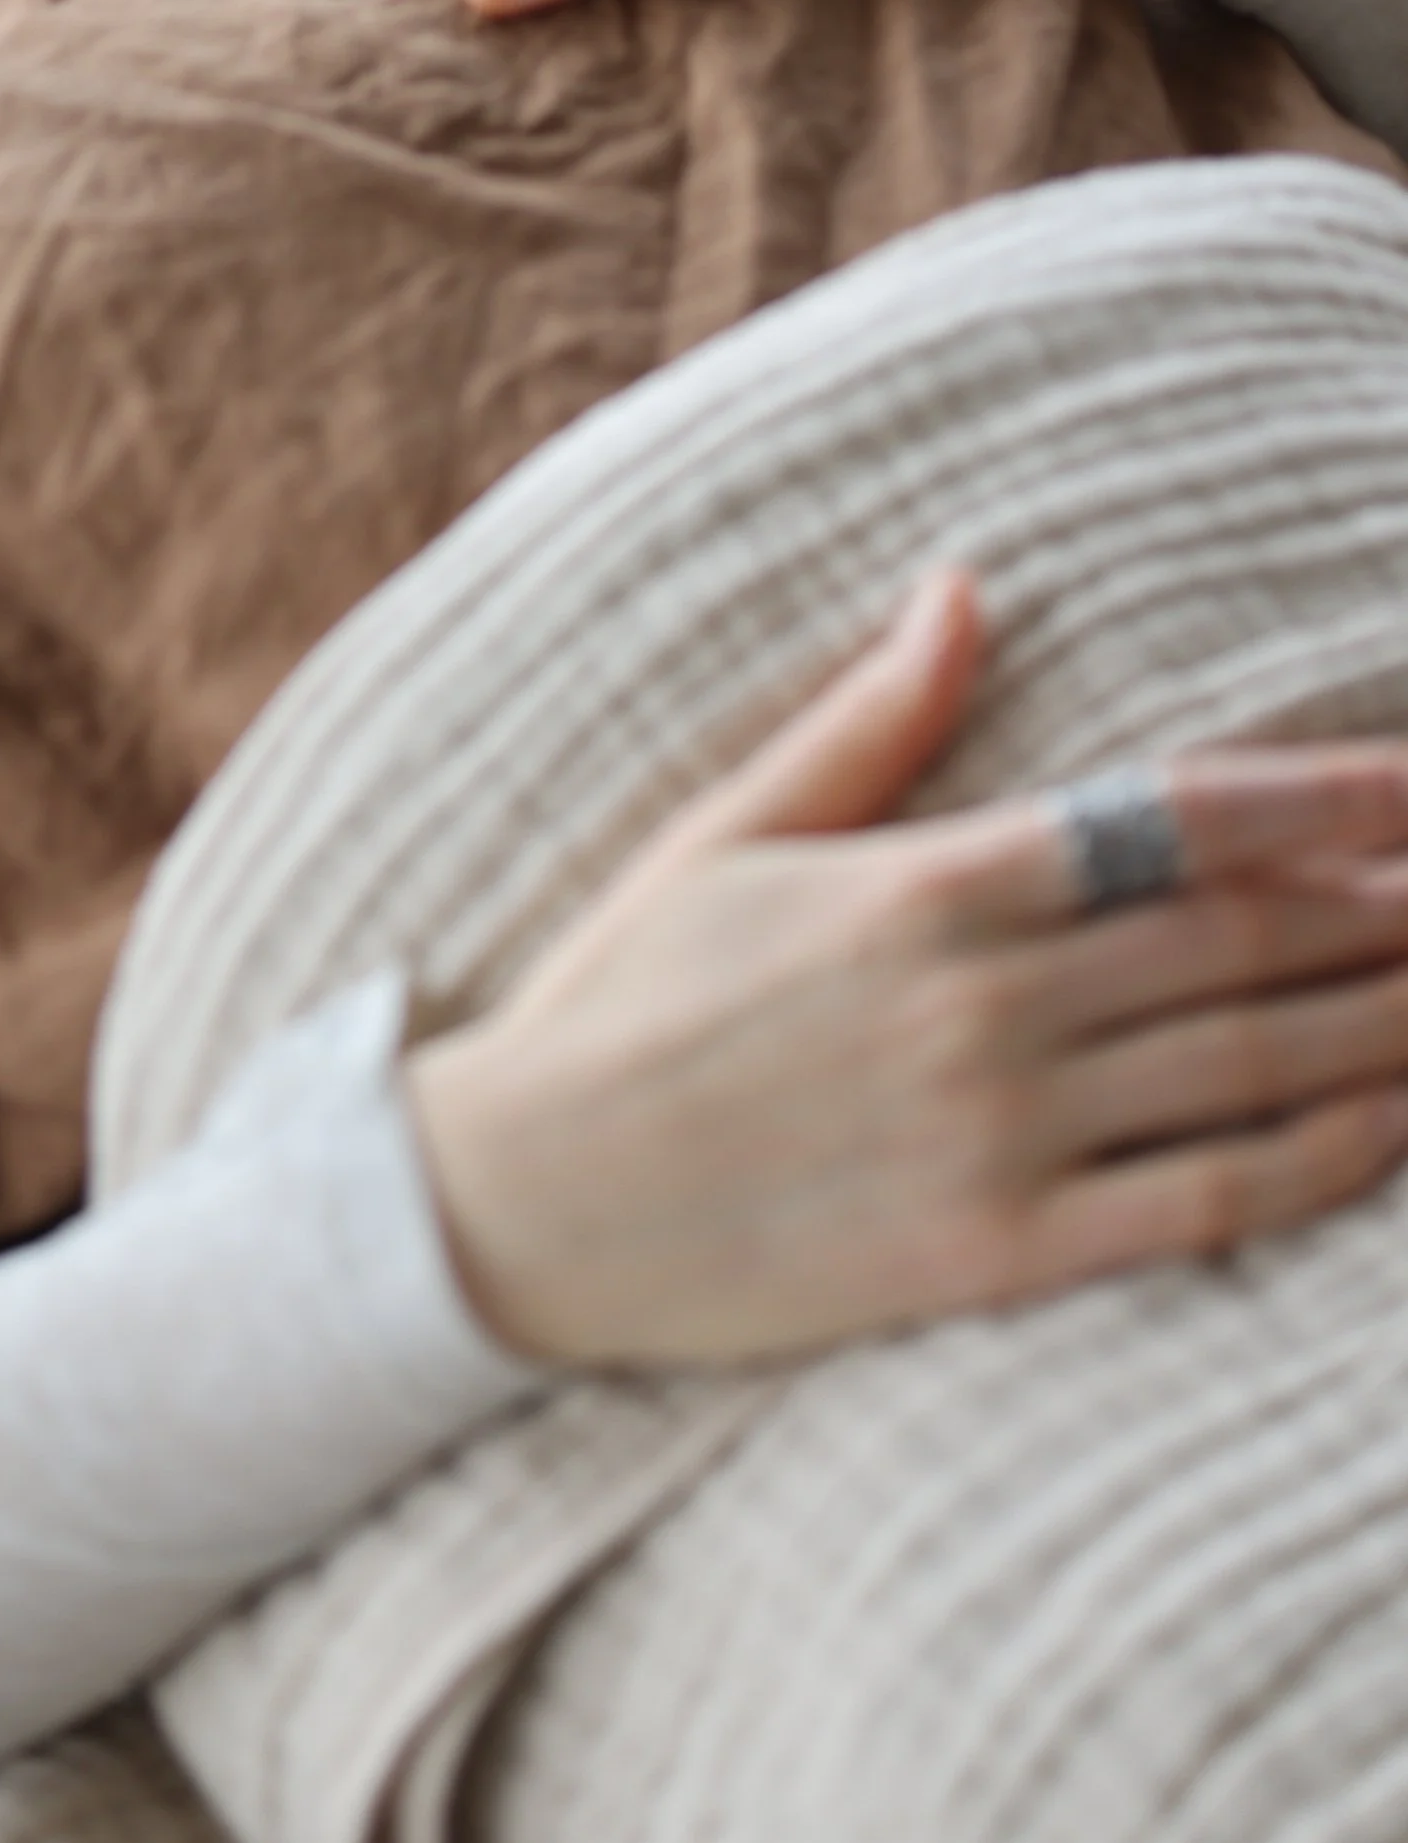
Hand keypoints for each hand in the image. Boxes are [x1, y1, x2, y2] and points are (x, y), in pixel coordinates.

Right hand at [404, 569, 1407, 1367]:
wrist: (522, 1201)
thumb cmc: (622, 997)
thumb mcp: (732, 830)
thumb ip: (874, 720)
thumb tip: (965, 588)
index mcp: (925, 886)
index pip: (1177, 823)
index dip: (1328, 802)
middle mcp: (984, 1005)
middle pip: (1244, 943)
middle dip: (1386, 911)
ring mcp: (1000, 1136)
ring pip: (1249, 1066)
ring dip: (1382, 1023)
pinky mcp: (997, 1255)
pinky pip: (1202, 1203)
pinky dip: (1319, 1161)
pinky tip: (1392, 1123)